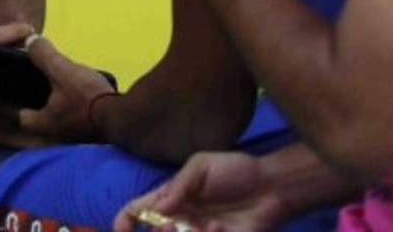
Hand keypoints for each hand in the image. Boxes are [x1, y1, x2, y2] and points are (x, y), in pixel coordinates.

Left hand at [17, 34, 115, 140]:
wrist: (124, 118)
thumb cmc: (87, 98)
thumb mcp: (63, 71)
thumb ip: (44, 56)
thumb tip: (30, 41)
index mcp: (45, 122)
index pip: (22, 119)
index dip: (19, 106)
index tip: (19, 94)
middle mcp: (57, 134)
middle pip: (42, 122)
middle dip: (42, 107)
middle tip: (43, 90)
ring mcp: (76, 137)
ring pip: (61, 122)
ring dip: (61, 109)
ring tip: (64, 91)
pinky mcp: (92, 135)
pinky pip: (78, 122)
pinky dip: (77, 111)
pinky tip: (84, 98)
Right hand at [112, 152, 285, 231]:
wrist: (272, 186)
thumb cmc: (234, 170)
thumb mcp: (200, 166)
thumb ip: (177, 187)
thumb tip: (155, 209)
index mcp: (170, 198)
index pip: (137, 211)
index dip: (124, 222)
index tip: (121, 229)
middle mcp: (180, 220)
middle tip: (172, 225)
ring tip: (191, 226)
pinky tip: (219, 226)